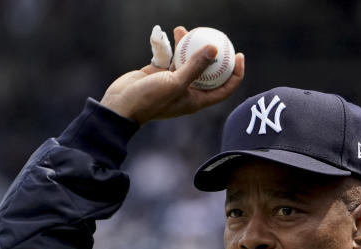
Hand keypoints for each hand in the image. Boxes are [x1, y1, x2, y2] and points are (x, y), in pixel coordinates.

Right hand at [100, 26, 244, 124]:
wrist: (121, 105)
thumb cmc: (150, 100)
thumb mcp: (175, 82)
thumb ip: (195, 66)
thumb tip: (214, 49)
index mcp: (196, 100)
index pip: (224, 88)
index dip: (235, 73)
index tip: (238, 55)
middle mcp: (187, 91)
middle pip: (207, 72)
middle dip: (212, 54)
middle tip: (217, 36)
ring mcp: (173, 82)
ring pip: (186, 60)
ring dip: (186, 45)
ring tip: (183, 30)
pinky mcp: (160, 73)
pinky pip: (170, 56)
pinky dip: (170, 46)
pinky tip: (168, 34)